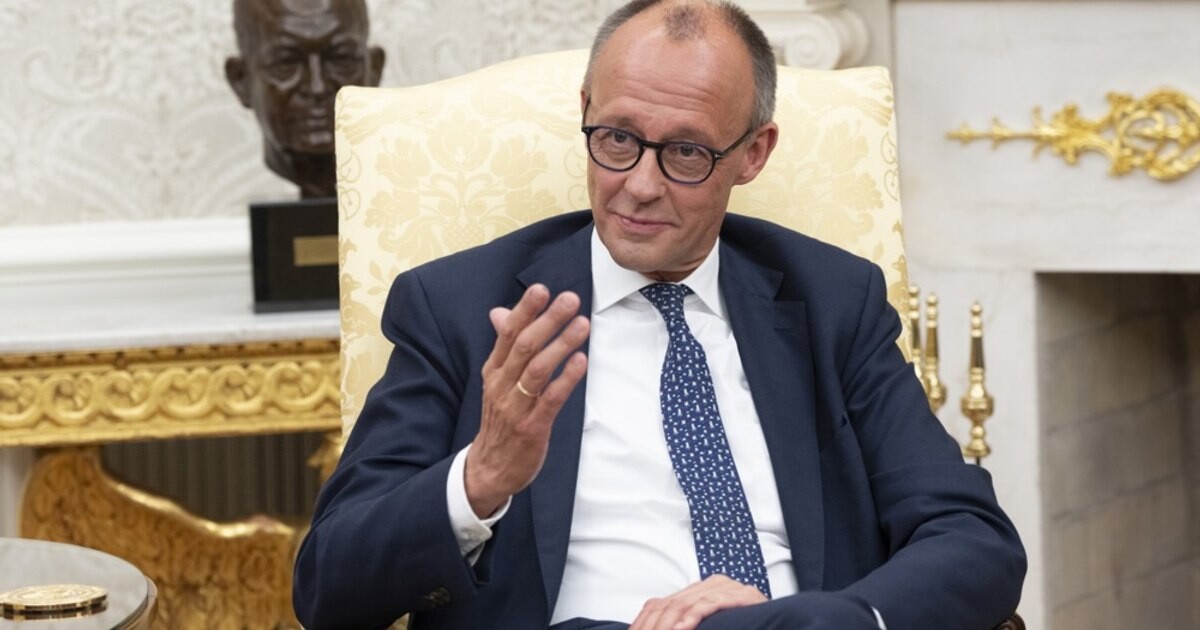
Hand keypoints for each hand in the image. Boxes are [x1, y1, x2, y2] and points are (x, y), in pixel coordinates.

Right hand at [464, 284, 589, 516]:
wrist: (489, 468)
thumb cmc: (500, 419)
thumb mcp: (496, 380)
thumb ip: (504, 346)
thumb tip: (499, 312)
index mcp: (494, 370)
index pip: (508, 334)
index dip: (525, 310)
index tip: (541, 289)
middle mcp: (502, 384)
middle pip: (524, 346)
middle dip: (548, 321)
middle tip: (570, 300)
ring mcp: (516, 406)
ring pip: (537, 369)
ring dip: (561, 345)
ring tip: (582, 325)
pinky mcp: (532, 427)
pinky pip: (550, 399)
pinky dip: (565, 379)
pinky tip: (580, 361)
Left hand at [630, 575, 766, 629]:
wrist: (782, 622)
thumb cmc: (745, 626)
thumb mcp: (710, 625)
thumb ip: (687, 622)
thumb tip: (655, 629)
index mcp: (699, 590)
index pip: (660, 604)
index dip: (643, 622)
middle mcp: (711, 584)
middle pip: (668, 604)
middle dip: (652, 626)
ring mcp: (727, 587)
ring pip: (684, 604)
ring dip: (668, 625)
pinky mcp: (741, 595)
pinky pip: (708, 605)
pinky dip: (691, 618)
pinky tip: (681, 629)